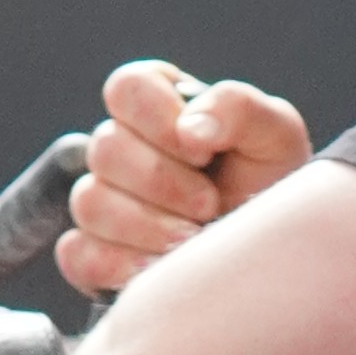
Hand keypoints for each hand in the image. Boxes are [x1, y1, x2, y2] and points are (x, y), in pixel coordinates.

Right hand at [57, 58, 312, 295]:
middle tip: (209, 204)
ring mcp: (101, 199)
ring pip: (91, 203)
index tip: (202, 151)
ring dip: (150, 226)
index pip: (127, 88)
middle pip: (105, 150)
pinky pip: (80, 254)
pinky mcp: (92, 252)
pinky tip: (161, 267)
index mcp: (158, 102)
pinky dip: (122, 265)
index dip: (159, 120)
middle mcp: (121, 145)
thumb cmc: (269, 183)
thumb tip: (190, 128)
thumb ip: (236, 108)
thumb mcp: (275, 133)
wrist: (268, 251)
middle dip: (164, 183)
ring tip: (193, 239)